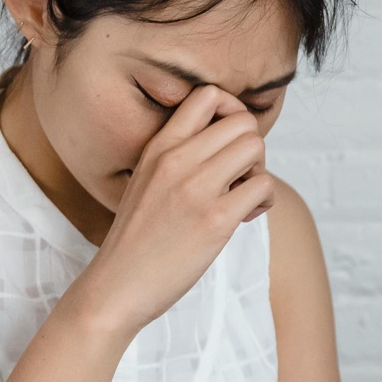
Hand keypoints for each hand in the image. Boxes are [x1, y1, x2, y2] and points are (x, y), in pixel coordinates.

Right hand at [70, 84, 273, 335]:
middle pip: (243, 122)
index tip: (228, 146)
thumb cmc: (137, 239)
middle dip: (250, 150)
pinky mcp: (215, 219)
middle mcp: (176, 159)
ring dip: (259, 173)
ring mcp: (195, 188)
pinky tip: (244, 217)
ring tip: (241, 198)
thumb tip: (227, 145)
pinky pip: (263, 185)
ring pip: (256, 147)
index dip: (233, 115)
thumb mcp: (146, 180)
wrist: (117, 286)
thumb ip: (178, 157)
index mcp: (159, 146)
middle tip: (238, 179)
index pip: (209, 95)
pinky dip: (264, 201)